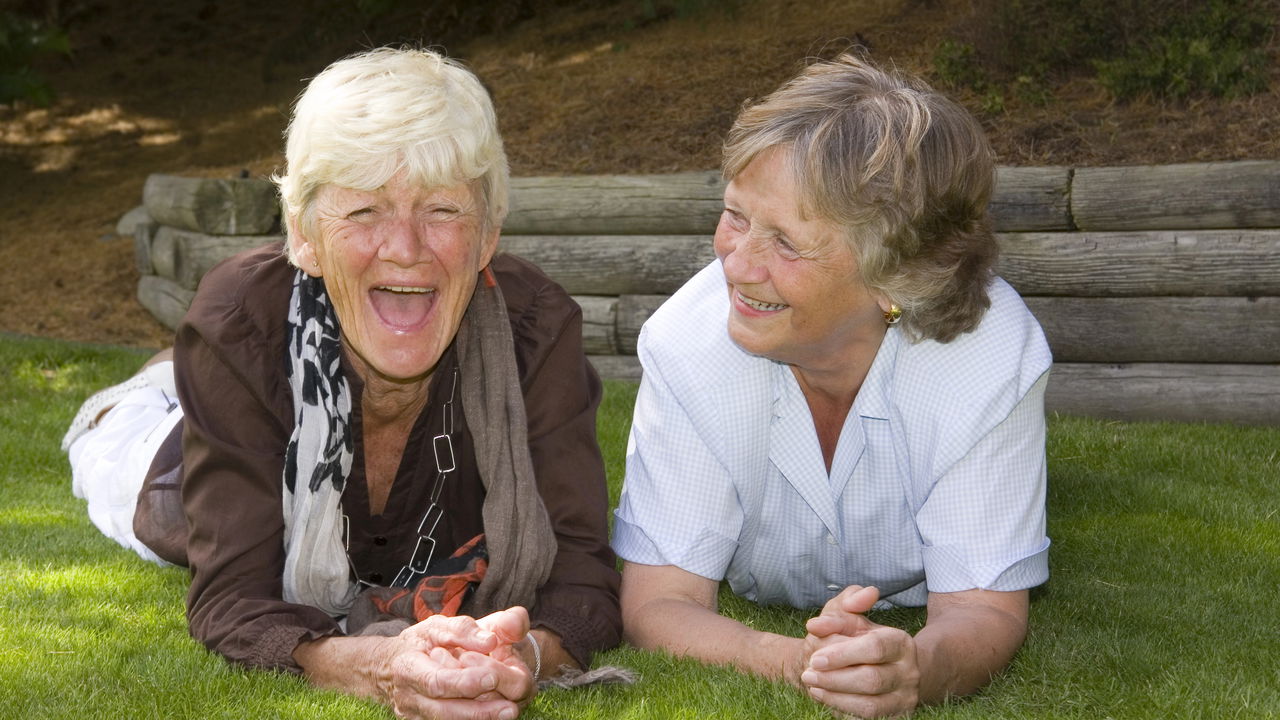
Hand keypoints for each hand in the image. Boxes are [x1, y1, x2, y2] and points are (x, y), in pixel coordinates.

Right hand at [377, 610, 535, 719]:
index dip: (463, 682)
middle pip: (443, 711)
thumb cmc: (420, 642)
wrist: (392, 665)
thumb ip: (464, 630)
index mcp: (408, 668)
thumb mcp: (437, 626)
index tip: (492, 677)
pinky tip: (493, 717)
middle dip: (477, 711)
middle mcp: (408, 698)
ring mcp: (415, 716)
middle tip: (510, 708)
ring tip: (508, 713)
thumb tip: (490, 640)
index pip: (436, 681)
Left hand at [799, 586, 920, 718]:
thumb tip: (815, 624)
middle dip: (835, 679)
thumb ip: (834, 614)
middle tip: (808, 675)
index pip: (874, 648)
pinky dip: (843, 710)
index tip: (815, 659)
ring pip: (870, 706)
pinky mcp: (895, 716)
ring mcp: (904, 698)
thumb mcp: (847, 618)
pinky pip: (868, 719)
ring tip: (813, 687)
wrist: (873, 665)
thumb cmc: (855, 638)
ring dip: (836, 698)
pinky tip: (825, 698)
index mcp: (900, 642)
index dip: (842, 655)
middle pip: (872, 679)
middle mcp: (909, 672)